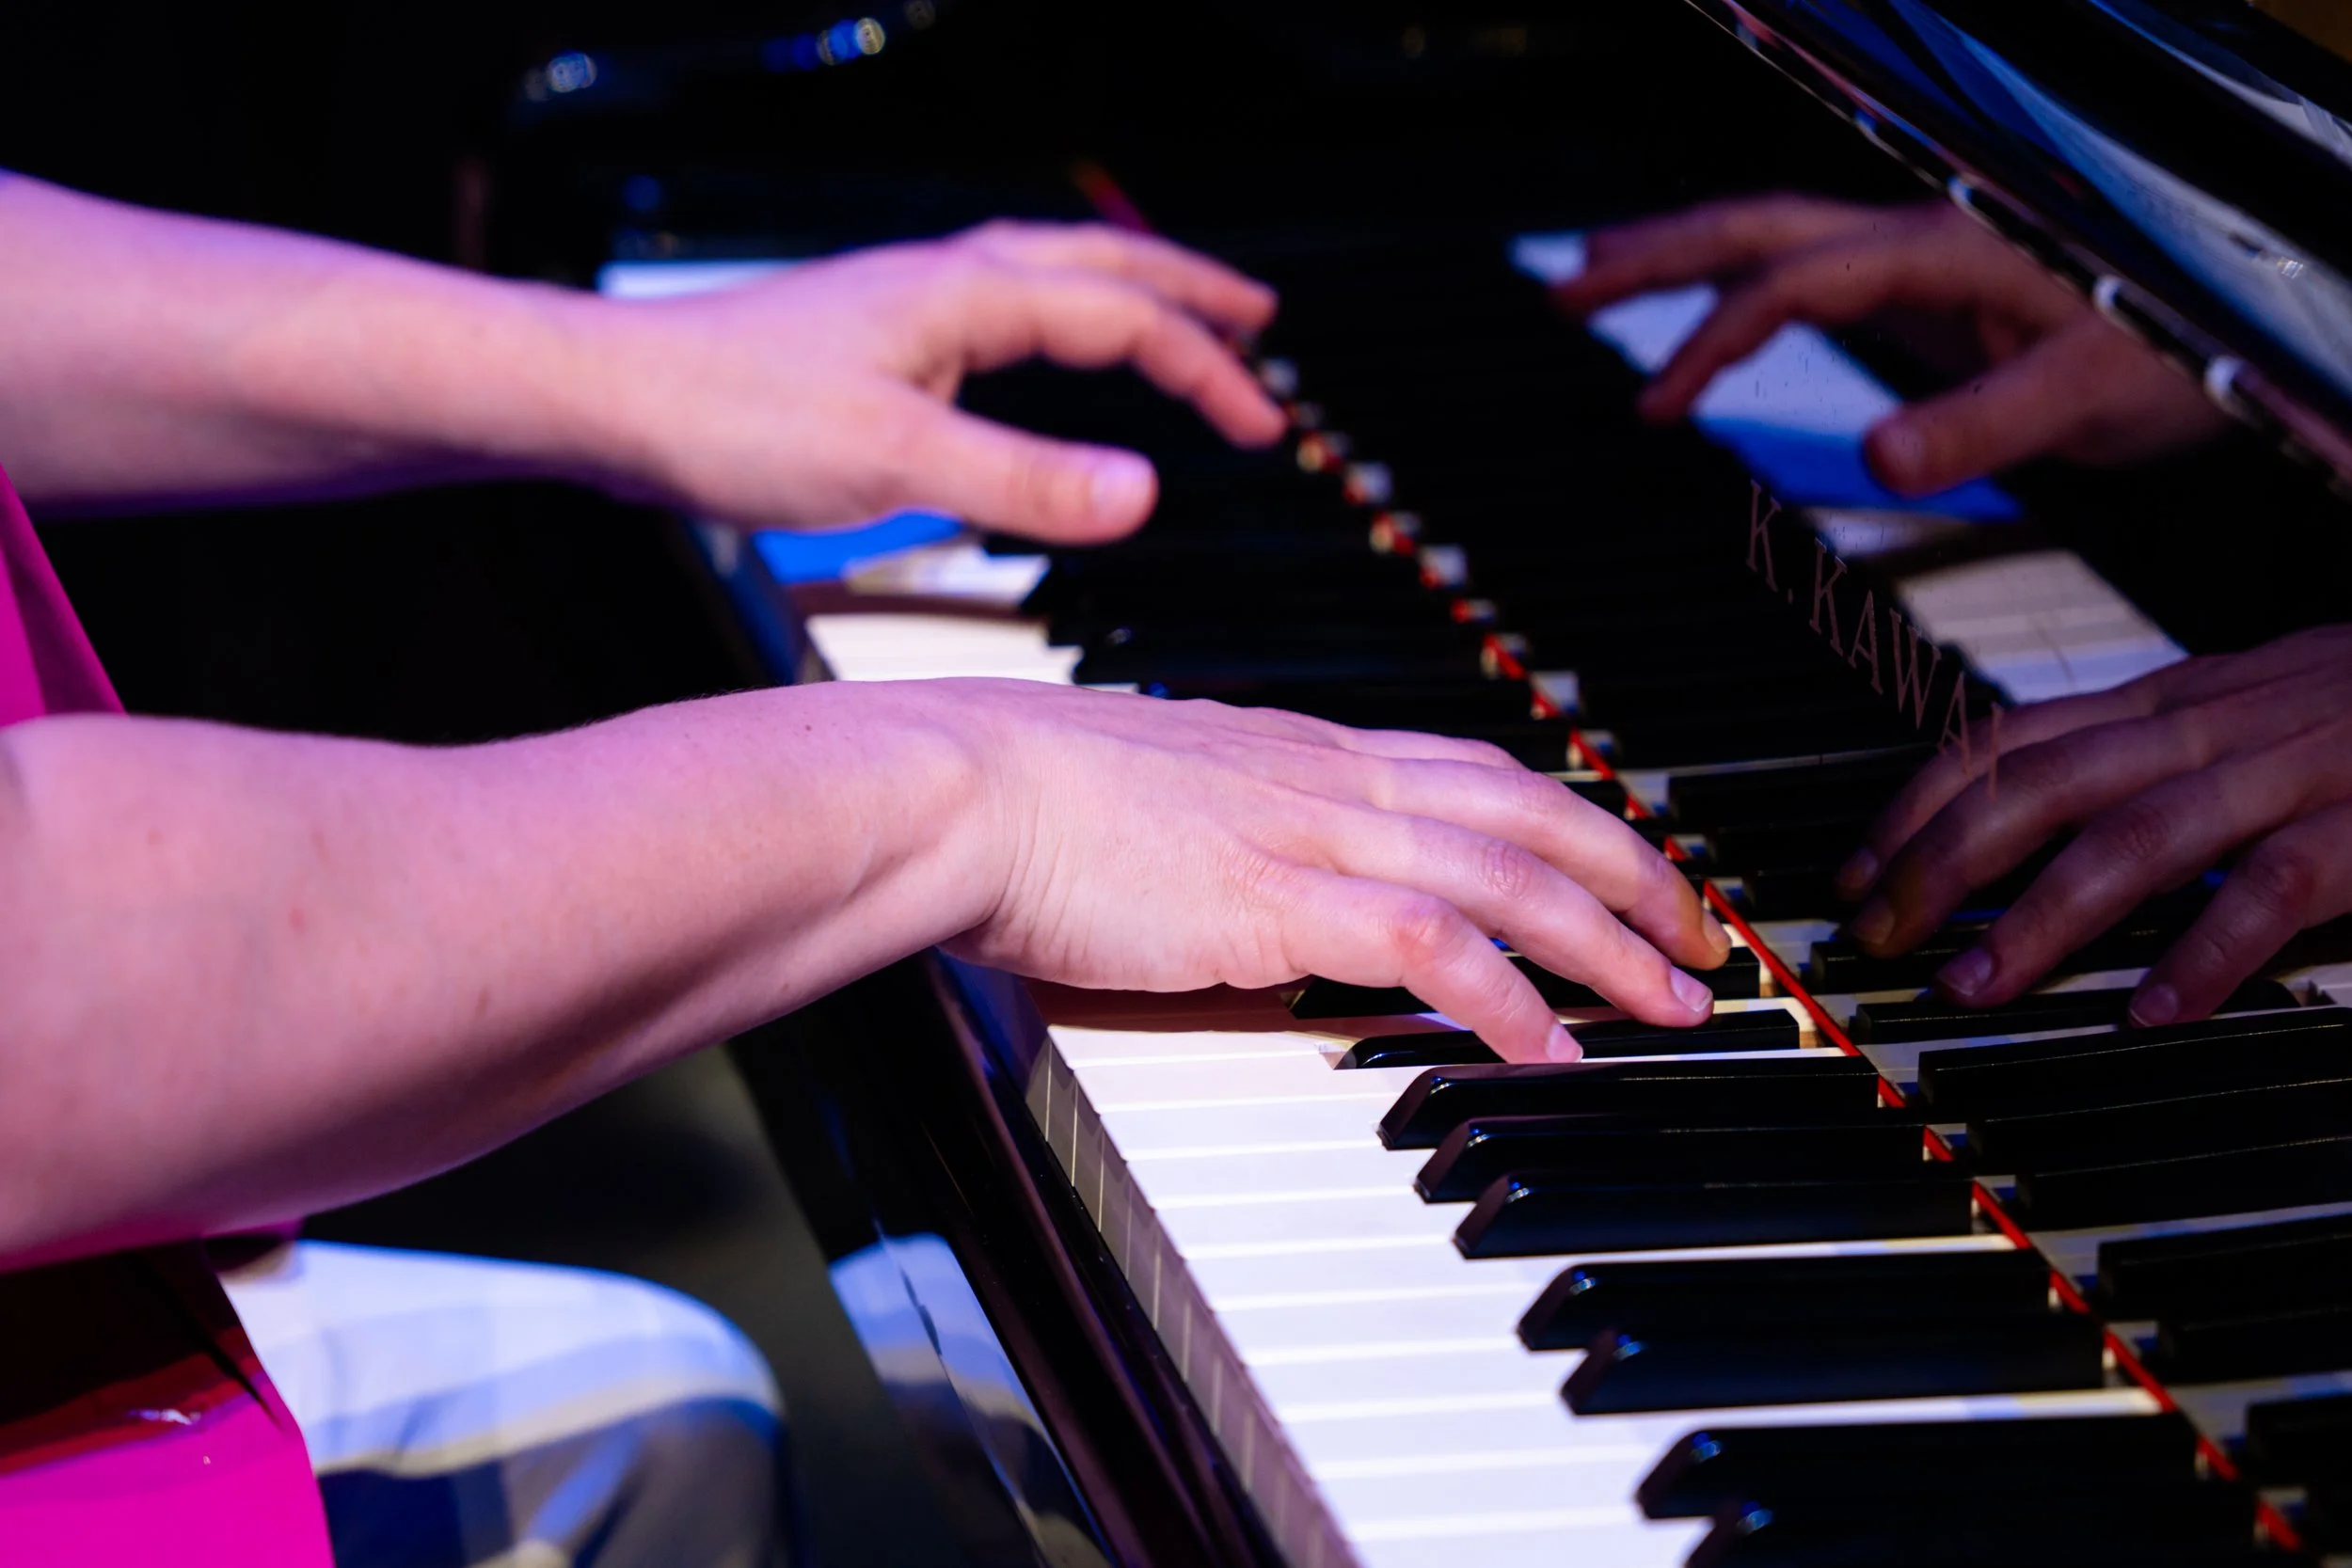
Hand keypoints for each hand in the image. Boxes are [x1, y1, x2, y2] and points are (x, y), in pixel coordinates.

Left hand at [574, 221, 1284, 541]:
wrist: (611, 399)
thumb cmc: (729, 416)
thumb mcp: (893, 460)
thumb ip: (1021, 479)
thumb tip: (1145, 494)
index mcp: (964, 296)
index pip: (1120, 317)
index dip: (1203, 368)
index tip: (1263, 424)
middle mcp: (941, 283)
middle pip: (1095, 267)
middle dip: (1185, 294)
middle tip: (1260, 320)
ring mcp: (903, 306)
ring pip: (1043, 281)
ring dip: (1121, 300)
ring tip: (1169, 329)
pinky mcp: (869, 339)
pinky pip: (993, 314)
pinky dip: (1050, 329)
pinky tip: (1031, 367)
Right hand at [921, 680, 1729, 1059]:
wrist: (954, 781)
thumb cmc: (1023, 793)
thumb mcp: (1161, 789)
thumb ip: (1236, 820)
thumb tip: (1272, 871)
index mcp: (1303, 748)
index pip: (1479, 771)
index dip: (1573, 820)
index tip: (1629, 870)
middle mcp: (1328, 778)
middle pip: (1529, 810)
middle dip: (1636, 877)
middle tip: (1702, 940)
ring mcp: (1307, 833)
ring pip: (1506, 873)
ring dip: (1607, 944)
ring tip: (1671, 1006)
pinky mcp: (1271, 899)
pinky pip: (1427, 942)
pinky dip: (1503, 996)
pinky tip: (1546, 1049)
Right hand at [1555, 196, 2227, 494]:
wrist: (2217, 343)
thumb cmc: (2173, 358)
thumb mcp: (2088, 394)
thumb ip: (1985, 422)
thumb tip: (1878, 454)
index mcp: (1944, 252)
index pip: (1796, 280)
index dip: (1716, 336)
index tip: (1656, 405)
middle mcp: (1918, 241)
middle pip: (1758, 228)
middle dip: (1654, 256)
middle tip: (1562, 291)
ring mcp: (1915, 262)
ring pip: (1772, 240)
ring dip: (1679, 261)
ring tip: (1591, 284)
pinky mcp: (1923, 292)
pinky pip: (1801, 276)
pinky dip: (1734, 293)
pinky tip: (1704, 327)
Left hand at [1836, 626, 2351, 1023]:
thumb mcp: (2246, 715)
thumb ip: (2151, 763)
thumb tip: (2035, 836)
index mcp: (2174, 699)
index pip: (2009, 738)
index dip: (1915, 804)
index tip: (1853, 873)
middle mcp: (2216, 723)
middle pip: (2041, 783)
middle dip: (1938, 862)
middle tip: (1873, 937)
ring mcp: (2294, 768)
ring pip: (2136, 834)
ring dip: (2040, 915)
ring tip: (1971, 986)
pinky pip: (2277, 885)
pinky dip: (2208, 947)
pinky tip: (2154, 1008)